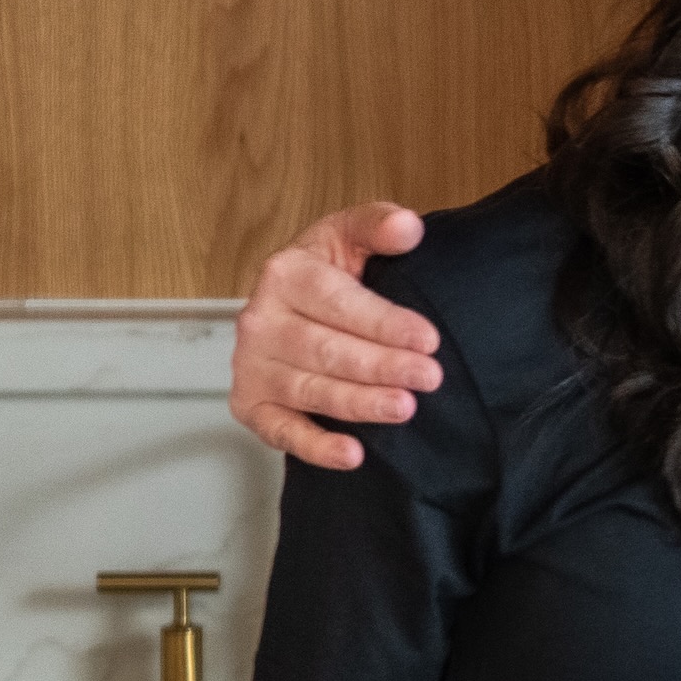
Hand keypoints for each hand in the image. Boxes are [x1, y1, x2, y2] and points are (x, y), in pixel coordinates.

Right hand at [233, 203, 440, 469]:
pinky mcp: (251, 403)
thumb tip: (408, 227)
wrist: (297, 305)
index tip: (428, 339)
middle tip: (429, 378)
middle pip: (325, 350)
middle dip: (380, 366)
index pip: (337, 302)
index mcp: (286, 274)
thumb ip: (378, 225)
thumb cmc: (333, 272)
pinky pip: (279, 430)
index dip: (383, 323)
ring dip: (357, 403)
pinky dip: (313, 445)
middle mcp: (260, 320)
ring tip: (403, 408)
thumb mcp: (352, 236)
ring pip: (309, 389)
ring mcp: (252, 365)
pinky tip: (352, 455)